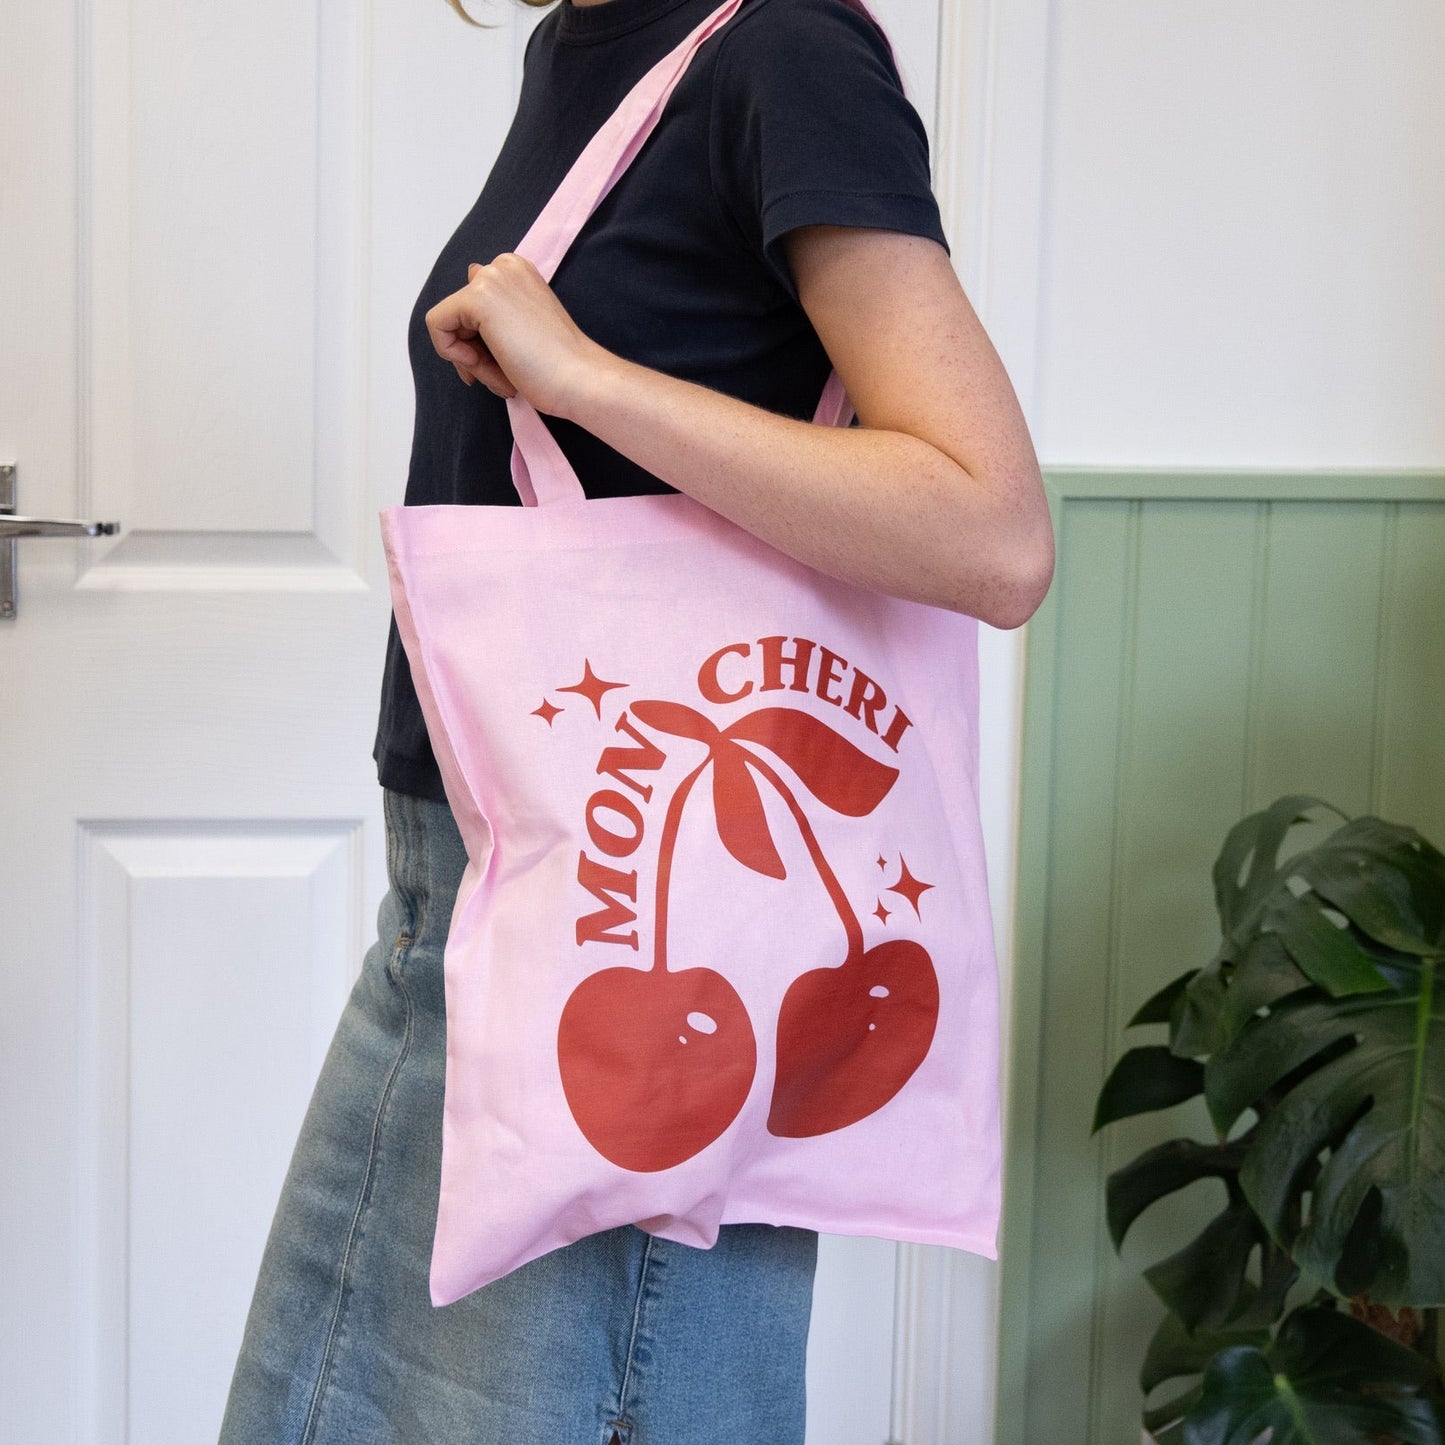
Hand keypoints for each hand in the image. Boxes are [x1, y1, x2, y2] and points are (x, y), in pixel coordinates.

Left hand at [424, 255, 605, 416]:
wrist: (579, 378)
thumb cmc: (558, 365)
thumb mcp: (523, 328)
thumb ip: (493, 313)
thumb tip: (465, 298)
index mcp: (517, 270)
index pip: (472, 304)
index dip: (480, 341)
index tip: (504, 364)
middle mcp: (503, 265)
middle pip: (458, 313)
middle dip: (474, 352)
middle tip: (505, 375)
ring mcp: (491, 278)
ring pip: (449, 323)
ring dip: (471, 360)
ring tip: (504, 376)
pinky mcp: (477, 297)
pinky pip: (437, 326)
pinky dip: (454, 355)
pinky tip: (485, 367)